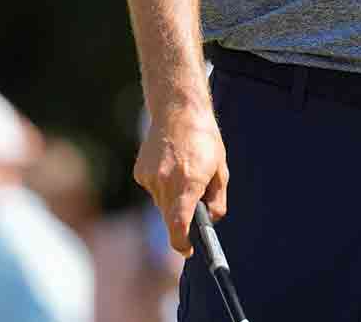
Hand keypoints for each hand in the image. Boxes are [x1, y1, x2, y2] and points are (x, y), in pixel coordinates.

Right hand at [133, 100, 228, 254]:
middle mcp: (166, 182)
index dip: (182, 243)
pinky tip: (170, 167)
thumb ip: (217, 200)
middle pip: (171, 217)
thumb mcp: (220, 170)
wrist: (178, 110)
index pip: (179, 225)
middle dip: (182, 216)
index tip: (188, 250)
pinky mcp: (140, 172)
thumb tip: (210, 219)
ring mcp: (150, 177)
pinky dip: (162, 186)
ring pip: (161, 204)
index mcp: (188, 183)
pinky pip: (153, 190)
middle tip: (195, 198)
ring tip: (184, 174)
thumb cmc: (204, 139)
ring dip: (172, 199)